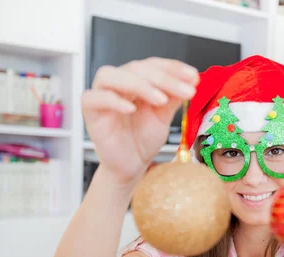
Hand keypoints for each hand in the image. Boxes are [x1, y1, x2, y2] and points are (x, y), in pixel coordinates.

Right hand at [82, 58, 198, 185]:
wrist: (132, 165)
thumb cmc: (143, 139)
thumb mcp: (164, 116)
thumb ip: (173, 97)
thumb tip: (190, 79)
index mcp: (136, 80)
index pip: (152, 65)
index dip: (173, 67)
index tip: (194, 76)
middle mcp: (118, 83)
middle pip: (136, 68)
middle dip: (164, 78)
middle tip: (185, 91)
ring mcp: (102, 94)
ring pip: (112, 76)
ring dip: (139, 84)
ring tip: (161, 99)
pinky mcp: (90, 111)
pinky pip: (95, 98)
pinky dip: (113, 100)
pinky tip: (131, 109)